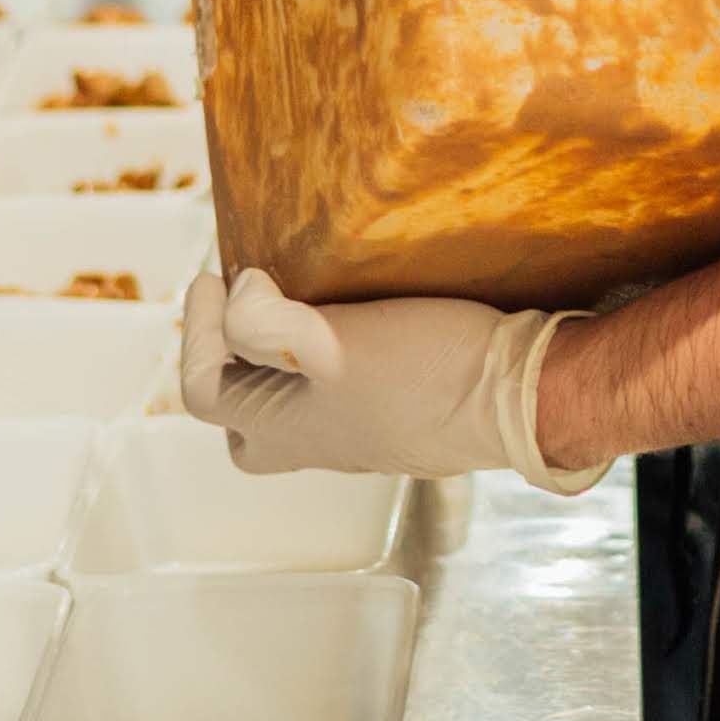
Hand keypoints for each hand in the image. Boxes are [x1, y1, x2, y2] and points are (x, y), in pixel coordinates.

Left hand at [178, 269, 606, 493]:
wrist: (524, 398)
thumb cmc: (430, 373)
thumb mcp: (333, 342)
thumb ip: (267, 324)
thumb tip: (238, 297)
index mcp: (287, 431)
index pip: (202, 390)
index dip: (195, 329)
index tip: (216, 276)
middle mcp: (319, 444)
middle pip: (242, 419)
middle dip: (228, 364)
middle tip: (243, 307)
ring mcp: (361, 436)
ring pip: (292, 410)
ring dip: (277, 360)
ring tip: (295, 302)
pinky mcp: (401, 417)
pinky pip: (339, 399)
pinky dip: (325, 362)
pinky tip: (355, 320)